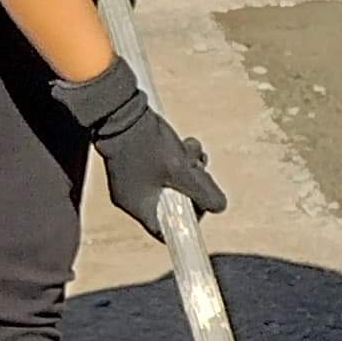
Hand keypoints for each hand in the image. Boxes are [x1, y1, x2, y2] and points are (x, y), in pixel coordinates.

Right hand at [51, 54, 227, 237]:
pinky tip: (185, 143)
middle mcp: (132, 197)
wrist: (121, 110)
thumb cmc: (148, 144)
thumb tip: (220, 206)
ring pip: (171, 182)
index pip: (167, 230)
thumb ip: (203, 192)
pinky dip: (176, 158)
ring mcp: (133, 179)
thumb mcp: (181, 170)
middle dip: (193, 186)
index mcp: (138, 207)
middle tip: (201, 170)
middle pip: (174, 203)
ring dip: (188, 168)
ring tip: (192, 150)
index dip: (190, 220)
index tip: (203, 204)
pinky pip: (162, 168)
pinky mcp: (136, 162)